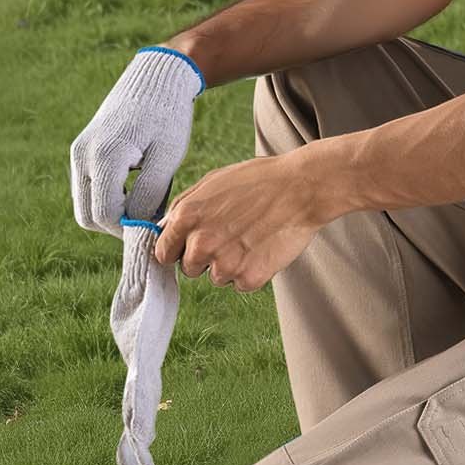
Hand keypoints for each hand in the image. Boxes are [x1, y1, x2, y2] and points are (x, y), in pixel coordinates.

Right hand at [70, 47, 204, 233]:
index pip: (105, 214)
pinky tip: (136, 190)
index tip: (154, 229)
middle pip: (87, 217)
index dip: (129, 230)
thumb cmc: (168, 115)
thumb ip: (150, 194)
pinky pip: (88, 189)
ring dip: (112, 214)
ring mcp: (78, 153)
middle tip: (149, 221)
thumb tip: (137, 227)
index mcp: (104, 156)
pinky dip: (107, 198)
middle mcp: (82, 155)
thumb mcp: (167, 156)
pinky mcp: (82, 151)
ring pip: (85, 205)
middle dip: (116, 226)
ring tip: (146, 203)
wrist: (158, 78)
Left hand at [154, 154, 326, 291]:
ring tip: (252, 238)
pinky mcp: (249, 278)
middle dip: (206, 257)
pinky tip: (264, 247)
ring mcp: (225, 264)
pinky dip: (252, 271)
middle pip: (189, 269)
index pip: (162, 253)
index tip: (190, 247)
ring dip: (231, 264)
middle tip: (231, 235)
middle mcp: (201, 244)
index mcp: (186, 217)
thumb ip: (184, 207)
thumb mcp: (213, 182)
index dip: (178, 250)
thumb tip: (165, 229)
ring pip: (217, 277)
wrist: (302, 188)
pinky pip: (241, 284)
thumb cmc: (259, 180)